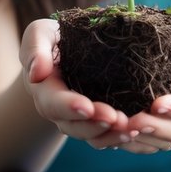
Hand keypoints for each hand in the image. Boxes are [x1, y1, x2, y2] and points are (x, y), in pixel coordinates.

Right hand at [21, 18, 129, 147]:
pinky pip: (105, 138)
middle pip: (72, 126)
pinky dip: (119, 137)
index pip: (52, 103)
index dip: (69, 106)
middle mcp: (59, 111)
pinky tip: (135, 132)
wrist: (69, 50)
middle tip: (116, 119)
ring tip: (131, 129)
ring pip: (91, 136)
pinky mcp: (96, 122)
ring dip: (110, 136)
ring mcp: (78, 119)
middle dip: (94, 125)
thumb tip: (37, 72)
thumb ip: (35, 48)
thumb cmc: (54, 39)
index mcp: (44, 89)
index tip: (87, 106)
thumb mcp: (41, 34)